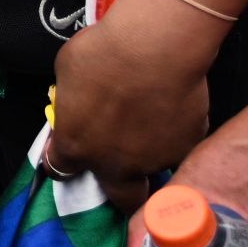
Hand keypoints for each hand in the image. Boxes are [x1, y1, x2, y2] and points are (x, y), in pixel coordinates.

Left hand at [47, 1, 221, 184]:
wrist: (154, 48)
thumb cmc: (103, 52)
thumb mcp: (68, 71)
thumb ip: (73, 99)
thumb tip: (80, 99)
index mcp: (76, 146)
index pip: (61, 169)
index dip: (66, 161)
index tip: (73, 153)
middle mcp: (115, 164)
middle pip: (123, 198)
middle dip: (123, 191)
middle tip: (126, 169)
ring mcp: (154, 160)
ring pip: (154, 167)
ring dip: (151, 153)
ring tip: (154, 118)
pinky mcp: (186, 147)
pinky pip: (180, 145)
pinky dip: (177, 132)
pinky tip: (175, 106)